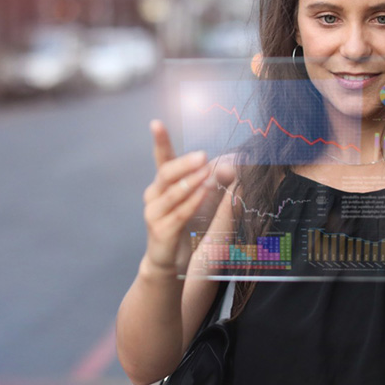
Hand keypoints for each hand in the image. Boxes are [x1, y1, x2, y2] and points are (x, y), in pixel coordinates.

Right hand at [142, 120, 235, 274]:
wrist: (169, 261)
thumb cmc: (184, 226)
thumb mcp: (197, 200)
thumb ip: (209, 182)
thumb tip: (230, 165)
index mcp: (161, 184)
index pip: (160, 159)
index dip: (159, 141)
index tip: (156, 123)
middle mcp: (154, 195)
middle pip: (166, 173)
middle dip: (185, 163)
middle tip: (203, 155)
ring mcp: (154, 214)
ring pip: (173, 193)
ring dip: (192, 181)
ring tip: (207, 172)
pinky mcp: (161, 231)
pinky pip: (178, 213)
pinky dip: (192, 202)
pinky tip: (203, 193)